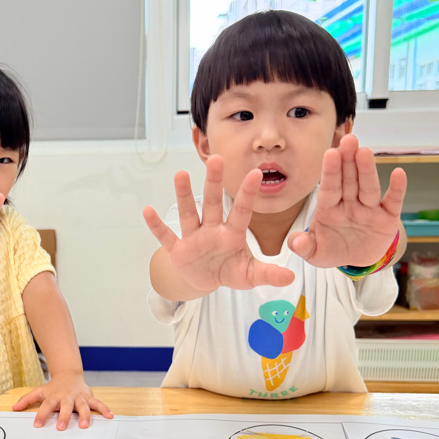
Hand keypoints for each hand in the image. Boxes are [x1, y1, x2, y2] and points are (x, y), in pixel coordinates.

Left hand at [12, 371, 113, 429]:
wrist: (69, 374)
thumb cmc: (54, 387)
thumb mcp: (40, 391)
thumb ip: (27, 400)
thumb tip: (14, 408)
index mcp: (54, 397)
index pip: (46, 406)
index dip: (41, 415)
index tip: (37, 425)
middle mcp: (66, 397)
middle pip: (65, 407)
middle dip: (63, 417)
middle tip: (61, 427)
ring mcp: (79, 397)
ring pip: (82, 406)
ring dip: (84, 415)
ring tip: (84, 425)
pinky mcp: (89, 397)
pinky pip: (98, 403)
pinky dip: (104, 409)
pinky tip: (110, 416)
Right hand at [143, 155, 294, 291]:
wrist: (205, 280)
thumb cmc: (229, 270)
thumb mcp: (249, 275)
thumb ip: (267, 273)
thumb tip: (290, 278)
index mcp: (232, 234)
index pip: (241, 211)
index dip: (248, 194)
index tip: (256, 173)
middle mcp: (212, 230)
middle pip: (213, 203)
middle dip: (214, 183)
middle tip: (216, 158)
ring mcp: (193, 238)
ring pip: (189, 214)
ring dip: (184, 195)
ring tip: (181, 174)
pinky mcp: (178, 250)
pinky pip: (165, 236)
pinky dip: (156, 225)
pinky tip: (147, 210)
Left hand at [288, 134, 406, 267]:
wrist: (356, 259)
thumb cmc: (333, 249)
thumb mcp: (316, 253)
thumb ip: (304, 246)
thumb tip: (295, 242)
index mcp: (329, 208)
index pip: (329, 188)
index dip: (330, 171)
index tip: (330, 153)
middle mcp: (349, 203)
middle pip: (349, 180)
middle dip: (348, 160)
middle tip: (348, 139)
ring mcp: (369, 209)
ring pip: (368, 187)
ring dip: (367, 170)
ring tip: (365, 151)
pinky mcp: (387, 217)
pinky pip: (393, 201)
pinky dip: (397, 188)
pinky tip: (399, 173)